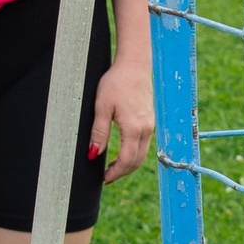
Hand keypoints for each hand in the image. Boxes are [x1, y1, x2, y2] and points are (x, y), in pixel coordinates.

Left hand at [92, 47, 154, 179]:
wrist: (134, 66)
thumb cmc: (116, 82)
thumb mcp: (101, 107)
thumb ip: (99, 133)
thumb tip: (93, 154)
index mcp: (134, 128)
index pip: (127, 160)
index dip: (115, 172)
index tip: (104, 178)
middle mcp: (146, 129)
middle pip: (136, 161)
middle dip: (122, 172)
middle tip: (107, 177)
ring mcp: (150, 125)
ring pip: (142, 154)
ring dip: (128, 164)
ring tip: (112, 166)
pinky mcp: (149, 121)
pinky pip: (144, 144)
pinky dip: (133, 153)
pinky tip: (122, 151)